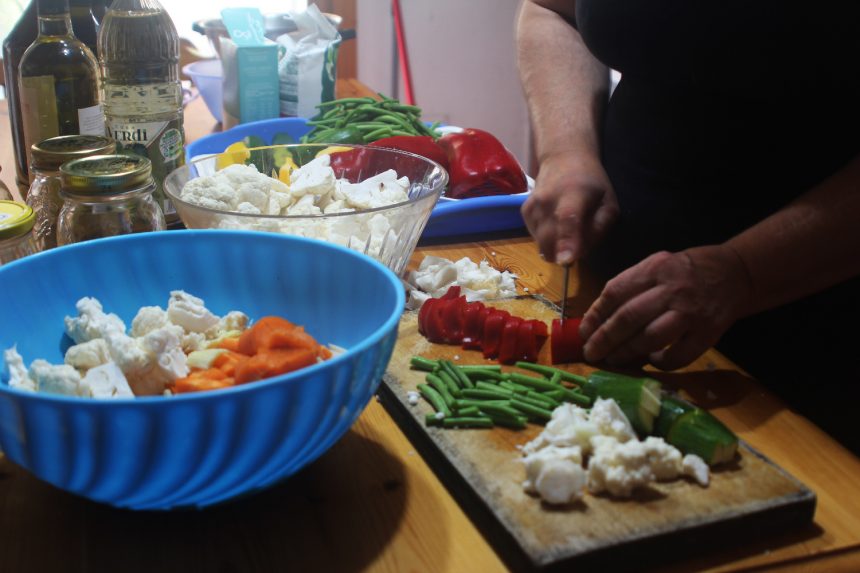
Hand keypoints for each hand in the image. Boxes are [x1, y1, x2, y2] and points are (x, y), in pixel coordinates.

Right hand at [521, 151, 617, 264]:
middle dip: (563, 253)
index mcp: (574, 195)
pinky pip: (535, 237)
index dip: (567, 241)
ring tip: (568, 228)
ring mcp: (533, 206)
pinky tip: (556, 223)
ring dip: (556, 246)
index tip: (566, 260)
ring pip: (541, 243)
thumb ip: (599, 229)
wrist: (563, 158)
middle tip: (579, 244)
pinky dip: (547, 238)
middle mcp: (548, 200)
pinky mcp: (524, 212)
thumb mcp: (608, 203)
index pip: (568, 219)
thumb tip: (579, 253)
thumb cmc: (591, 182)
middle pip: (549, 238)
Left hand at [579, 245, 753, 369]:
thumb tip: (598, 317)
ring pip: (651, 337)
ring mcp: (691, 312)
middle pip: (629, 317)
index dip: (595, 315)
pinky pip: (679, 355)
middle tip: (591, 353)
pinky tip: (651, 361)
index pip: (616, 292)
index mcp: (654, 269)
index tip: (584, 332)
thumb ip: (631, 286)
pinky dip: (661, 362)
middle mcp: (671, 289)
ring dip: (627, 352)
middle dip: (605, 339)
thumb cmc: (686, 272)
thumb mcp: (657, 266)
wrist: (736, 273)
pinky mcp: (708, 332)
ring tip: (613, 360)